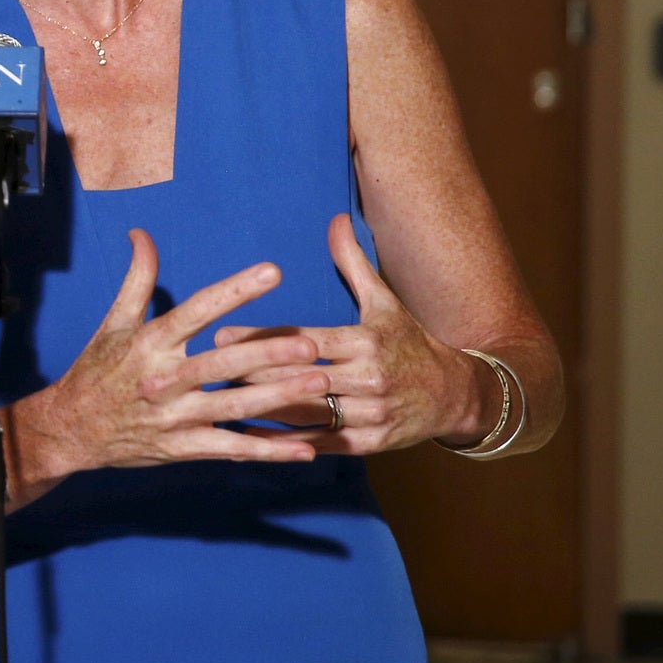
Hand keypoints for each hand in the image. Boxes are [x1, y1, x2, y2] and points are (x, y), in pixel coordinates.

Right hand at [16, 229, 330, 486]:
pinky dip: (269, 451)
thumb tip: (141, 233)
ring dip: (279, 396)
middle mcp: (163, 378)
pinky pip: (232, 448)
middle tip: (310, 343)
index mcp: (150, 342)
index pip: (198, 310)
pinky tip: (305, 447)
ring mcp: (174, 416)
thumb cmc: (95, 371)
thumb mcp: (113, 323)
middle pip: (222, 362)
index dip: (236, 290)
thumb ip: (137, 278)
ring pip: (234, 405)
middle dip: (268, 353)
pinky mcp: (182, 448)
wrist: (69, 430)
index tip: (273, 271)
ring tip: (320, 384)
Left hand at [213, 213, 489, 454]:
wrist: (455, 394)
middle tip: (206, 370)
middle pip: (298, 376)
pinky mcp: (369, 443)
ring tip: (218, 402)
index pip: (304, 339)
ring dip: (261, 408)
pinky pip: (319, 442)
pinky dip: (282, 443)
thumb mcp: (384, 302)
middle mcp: (369, 378)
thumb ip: (353, 263)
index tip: (221, 335)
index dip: (262, 338)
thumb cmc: (409, 342)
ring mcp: (370, 414)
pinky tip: (248, 439)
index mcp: (366, 342)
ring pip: (305, 412)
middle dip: (250, 373)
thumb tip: (335, 219)